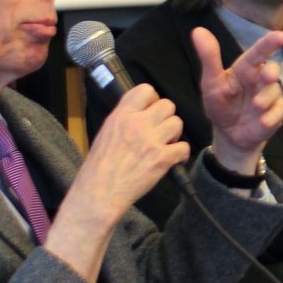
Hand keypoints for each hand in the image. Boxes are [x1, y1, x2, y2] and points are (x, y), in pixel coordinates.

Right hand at [49, 83, 189, 280]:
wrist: (99, 193)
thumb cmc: (98, 168)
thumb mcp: (105, 134)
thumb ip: (124, 121)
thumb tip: (140, 115)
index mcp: (121, 116)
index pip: (145, 90)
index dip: (153, 99)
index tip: (151, 110)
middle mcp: (137, 124)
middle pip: (168, 105)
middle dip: (167, 117)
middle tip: (160, 131)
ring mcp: (151, 141)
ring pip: (178, 123)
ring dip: (175, 135)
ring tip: (165, 146)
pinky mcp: (162, 159)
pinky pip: (184, 147)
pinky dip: (181, 155)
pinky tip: (172, 160)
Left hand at [193, 26, 282, 172]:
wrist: (228, 133)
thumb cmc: (220, 104)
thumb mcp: (211, 82)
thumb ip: (208, 58)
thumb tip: (198, 30)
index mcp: (245, 69)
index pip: (257, 54)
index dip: (268, 44)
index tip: (280, 36)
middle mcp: (260, 80)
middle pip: (273, 69)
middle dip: (272, 72)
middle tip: (268, 76)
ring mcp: (270, 96)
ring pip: (275, 91)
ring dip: (267, 98)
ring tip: (256, 105)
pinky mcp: (276, 113)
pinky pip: (279, 112)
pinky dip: (271, 117)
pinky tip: (263, 121)